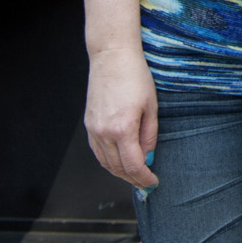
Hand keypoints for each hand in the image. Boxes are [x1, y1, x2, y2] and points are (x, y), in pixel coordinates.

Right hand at [83, 44, 158, 189]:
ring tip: (135, 175)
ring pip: (105, 162)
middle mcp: (104, 133)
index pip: (132, 165)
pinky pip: (97, 151)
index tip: (153, 183)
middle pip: (117, 168)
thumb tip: (148, 156)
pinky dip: (108, 161)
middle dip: (132, 179)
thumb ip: (149, 134)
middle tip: (146, 184)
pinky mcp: (88, 125)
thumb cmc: (135, 77)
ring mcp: (93, 130)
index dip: (144, 178)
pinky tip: (119, 161)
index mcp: (122, 129)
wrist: (112, 58)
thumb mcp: (151, 106)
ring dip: (120, 172)